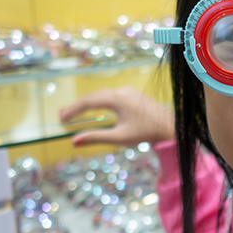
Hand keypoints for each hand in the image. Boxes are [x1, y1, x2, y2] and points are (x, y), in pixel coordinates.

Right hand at [59, 86, 174, 146]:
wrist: (170, 126)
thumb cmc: (146, 133)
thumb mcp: (119, 137)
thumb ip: (96, 138)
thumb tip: (74, 141)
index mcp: (117, 99)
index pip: (89, 102)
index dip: (73, 109)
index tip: (62, 117)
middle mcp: (122, 91)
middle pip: (94, 96)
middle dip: (78, 106)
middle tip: (62, 115)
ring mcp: (128, 91)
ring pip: (103, 95)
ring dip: (88, 103)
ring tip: (74, 112)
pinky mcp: (133, 95)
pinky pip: (111, 96)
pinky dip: (99, 102)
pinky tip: (95, 108)